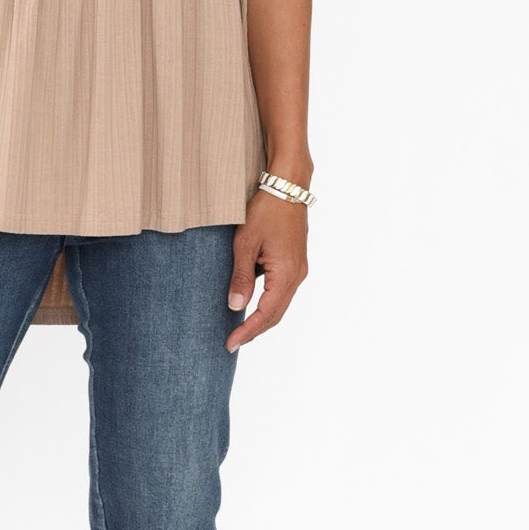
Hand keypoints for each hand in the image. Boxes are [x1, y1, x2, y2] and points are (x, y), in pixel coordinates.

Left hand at [225, 190, 307, 350]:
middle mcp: (296, 275)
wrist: (287, 186)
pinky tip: (250, 303)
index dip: (247, 331)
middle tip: (232, 342)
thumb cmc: (267, 210)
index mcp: (286, 274)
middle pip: (276, 314)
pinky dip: (266, 302)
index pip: (266, 314)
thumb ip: (240, 276)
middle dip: (254, 330)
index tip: (230, 343)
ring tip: (239, 328)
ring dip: (261, 317)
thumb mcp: (246, 243)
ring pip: (279, 303)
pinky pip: (281, 290)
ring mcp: (298, 268)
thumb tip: (235, 306)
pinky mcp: (294, 261)